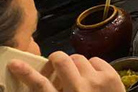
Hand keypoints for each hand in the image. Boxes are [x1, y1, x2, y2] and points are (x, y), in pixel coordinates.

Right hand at [8, 52, 123, 91]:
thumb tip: (47, 82)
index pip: (39, 85)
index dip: (25, 73)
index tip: (16, 64)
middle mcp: (78, 89)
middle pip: (61, 61)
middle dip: (56, 61)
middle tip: (55, 67)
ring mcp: (96, 80)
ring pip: (78, 58)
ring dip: (74, 65)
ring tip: (77, 77)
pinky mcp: (111, 76)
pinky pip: (96, 60)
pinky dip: (92, 67)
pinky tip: (92, 78)